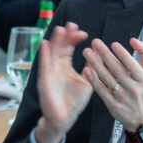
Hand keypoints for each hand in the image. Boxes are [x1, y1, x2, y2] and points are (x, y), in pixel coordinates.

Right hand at [35, 23, 92, 142]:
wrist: (64, 118)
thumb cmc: (75, 102)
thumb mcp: (86, 82)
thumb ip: (91, 68)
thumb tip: (98, 53)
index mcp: (65, 66)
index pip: (69, 48)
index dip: (74, 39)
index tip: (83, 33)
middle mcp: (56, 67)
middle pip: (59, 47)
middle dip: (65, 36)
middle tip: (71, 25)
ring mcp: (50, 72)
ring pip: (51, 53)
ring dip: (55, 41)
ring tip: (60, 29)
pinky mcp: (44, 80)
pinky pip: (44, 65)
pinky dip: (44, 54)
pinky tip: (45, 43)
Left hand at [82, 38, 142, 131]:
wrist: (141, 117)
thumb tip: (133, 40)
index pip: (132, 64)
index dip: (122, 53)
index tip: (113, 44)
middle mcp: (134, 89)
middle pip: (116, 69)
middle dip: (104, 54)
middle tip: (95, 42)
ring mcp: (123, 98)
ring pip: (107, 78)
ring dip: (95, 64)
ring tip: (87, 52)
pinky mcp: (113, 105)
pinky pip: (101, 90)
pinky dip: (93, 80)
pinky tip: (86, 70)